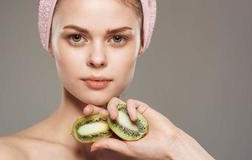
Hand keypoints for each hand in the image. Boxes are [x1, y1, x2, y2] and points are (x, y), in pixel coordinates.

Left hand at [83, 97, 214, 159]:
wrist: (168, 144)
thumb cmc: (150, 150)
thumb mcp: (126, 148)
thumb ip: (110, 144)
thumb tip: (92, 146)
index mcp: (117, 132)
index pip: (102, 124)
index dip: (93, 121)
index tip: (83, 120)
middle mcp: (122, 121)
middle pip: (105, 111)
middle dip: (96, 109)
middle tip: (88, 109)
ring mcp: (130, 114)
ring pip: (115, 103)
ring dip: (112, 108)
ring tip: (114, 117)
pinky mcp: (140, 108)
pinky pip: (130, 102)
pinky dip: (129, 109)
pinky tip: (133, 118)